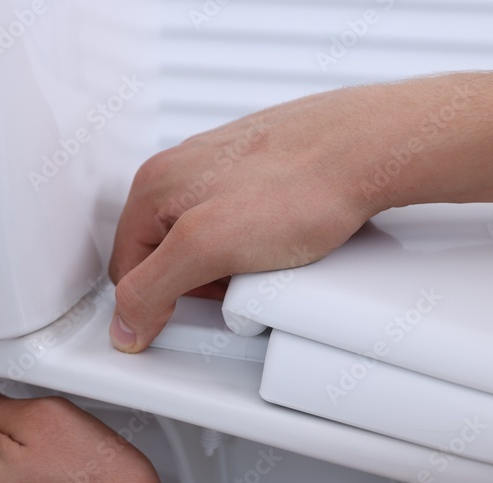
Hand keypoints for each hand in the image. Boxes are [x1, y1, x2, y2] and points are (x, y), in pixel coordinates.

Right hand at [108, 51, 492, 353]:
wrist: (369, 150)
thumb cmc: (298, 184)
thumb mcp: (206, 249)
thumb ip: (152, 290)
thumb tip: (124, 323)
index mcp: (154, 185)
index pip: (127, 269)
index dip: (155, 304)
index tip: (184, 318)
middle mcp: (183, 171)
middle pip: (164, 255)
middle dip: (194, 283)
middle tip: (232, 290)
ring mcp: (222, 170)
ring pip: (205, 242)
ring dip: (226, 266)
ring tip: (263, 267)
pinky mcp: (259, 174)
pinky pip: (241, 225)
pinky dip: (256, 246)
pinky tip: (282, 247)